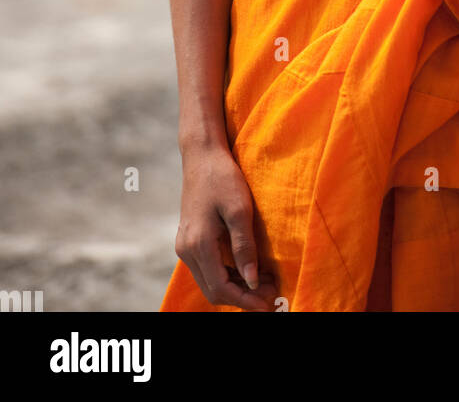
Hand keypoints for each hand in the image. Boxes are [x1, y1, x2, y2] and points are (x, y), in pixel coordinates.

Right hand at [175, 144, 277, 311]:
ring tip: (266, 281)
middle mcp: (187, 250)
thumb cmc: (223, 178)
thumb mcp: (240, 210)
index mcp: (198, 245)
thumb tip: (253, 281)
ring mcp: (185, 245)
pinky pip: (208, 268)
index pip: (221, 288)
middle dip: (243, 297)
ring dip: (237, 287)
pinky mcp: (189, 239)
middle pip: (214, 290)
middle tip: (272, 293)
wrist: (202, 155)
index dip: (246, 301)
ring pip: (210, 281)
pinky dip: (228, 274)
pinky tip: (249, 267)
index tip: (269, 304)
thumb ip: (244, 248)